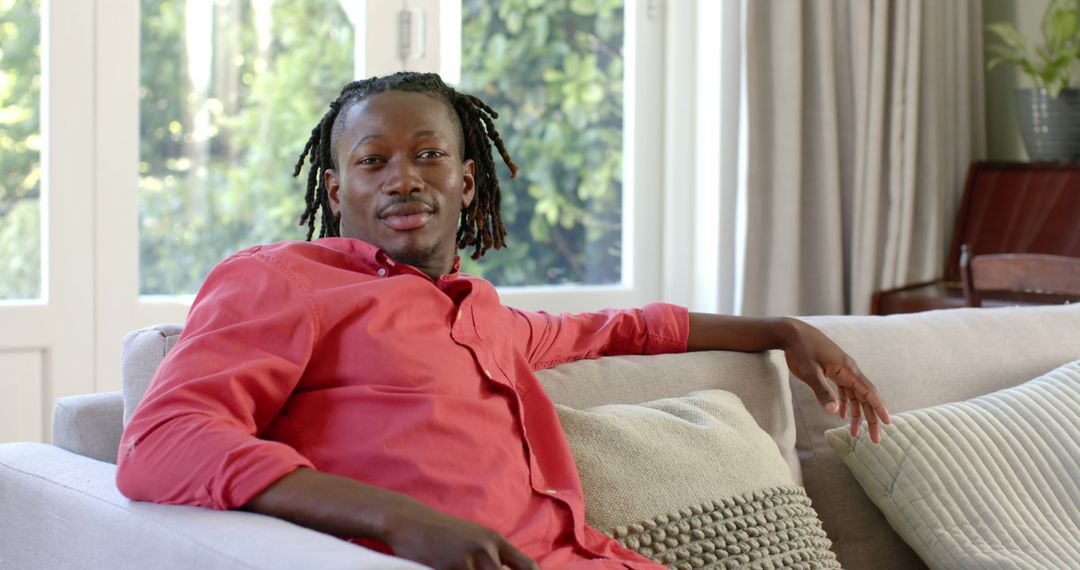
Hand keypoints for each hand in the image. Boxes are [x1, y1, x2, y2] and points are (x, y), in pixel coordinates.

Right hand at [383, 498, 539, 569]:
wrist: (408, 520)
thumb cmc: (439, 532)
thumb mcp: (471, 538)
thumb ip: (490, 556)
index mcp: (495, 540)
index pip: (527, 566)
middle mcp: (487, 549)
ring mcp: (469, 559)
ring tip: (460, 567)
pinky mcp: (451, 567)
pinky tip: (445, 569)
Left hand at [779, 318, 891, 442]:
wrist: (791, 332)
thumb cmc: (801, 350)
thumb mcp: (810, 372)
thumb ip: (822, 391)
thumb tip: (834, 412)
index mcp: (848, 370)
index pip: (869, 392)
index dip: (879, 408)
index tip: (888, 423)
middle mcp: (848, 370)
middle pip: (865, 397)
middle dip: (870, 418)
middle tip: (875, 440)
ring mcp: (841, 370)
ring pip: (854, 395)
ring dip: (856, 414)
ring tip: (855, 434)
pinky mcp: (832, 370)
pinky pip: (844, 390)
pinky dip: (845, 403)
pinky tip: (841, 415)